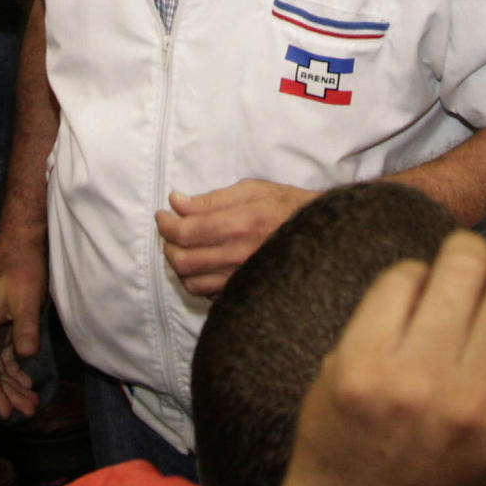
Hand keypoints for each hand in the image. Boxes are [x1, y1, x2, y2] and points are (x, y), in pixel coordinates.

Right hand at [0, 233, 45, 418]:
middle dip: (8, 393)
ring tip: (31, 401)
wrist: (21, 242)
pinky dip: (17, 367)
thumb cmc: (20, 267)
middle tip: (27, 412)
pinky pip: (8, 352)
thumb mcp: (26, 300)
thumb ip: (25, 331)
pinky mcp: (6, 320)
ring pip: (0, 363)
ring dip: (14, 382)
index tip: (6, 413)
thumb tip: (26, 357)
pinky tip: (28, 378)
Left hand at [155, 179, 317, 296]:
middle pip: (184, 260)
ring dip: (179, 265)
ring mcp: (243, 278)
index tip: (162, 215)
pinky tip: (202, 264)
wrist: (323, 234)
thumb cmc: (286, 206)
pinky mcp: (247, 291)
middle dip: (167, 244)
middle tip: (169, 230)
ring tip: (182, 247)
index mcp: (240, 225)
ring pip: (192, 282)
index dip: (166, 224)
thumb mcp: (252, 190)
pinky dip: (197, 280)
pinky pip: (209, 295)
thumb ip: (212, 199)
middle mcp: (239, 256)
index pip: (187, 232)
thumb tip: (177, 202)